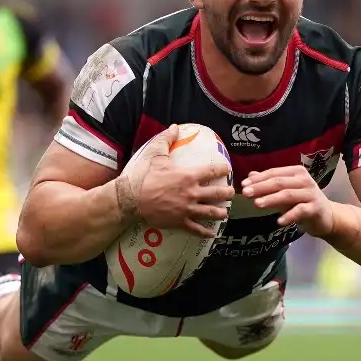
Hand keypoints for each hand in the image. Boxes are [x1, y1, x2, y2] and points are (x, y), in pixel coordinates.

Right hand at [116, 125, 234, 236]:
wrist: (130, 199)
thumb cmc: (142, 176)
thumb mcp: (154, 154)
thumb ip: (166, 139)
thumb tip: (174, 127)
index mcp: (188, 176)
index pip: (213, 171)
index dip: (223, 169)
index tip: (228, 169)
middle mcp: (191, 193)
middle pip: (218, 194)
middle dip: (227, 193)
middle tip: (231, 193)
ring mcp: (187, 209)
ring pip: (211, 213)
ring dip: (221, 212)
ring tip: (225, 212)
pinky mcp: (179, 222)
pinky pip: (196, 229)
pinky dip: (206, 232)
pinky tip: (212, 233)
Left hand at [241, 165, 335, 236]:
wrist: (326, 217)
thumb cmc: (303, 202)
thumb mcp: (285, 192)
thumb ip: (269, 184)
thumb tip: (250, 175)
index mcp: (296, 172)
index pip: (274, 173)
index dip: (258, 179)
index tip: (243, 185)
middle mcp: (305, 180)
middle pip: (279, 182)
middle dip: (261, 187)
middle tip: (245, 193)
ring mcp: (311, 194)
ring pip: (288, 195)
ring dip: (271, 199)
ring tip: (257, 204)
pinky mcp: (315, 208)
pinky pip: (300, 211)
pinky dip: (289, 216)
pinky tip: (279, 222)